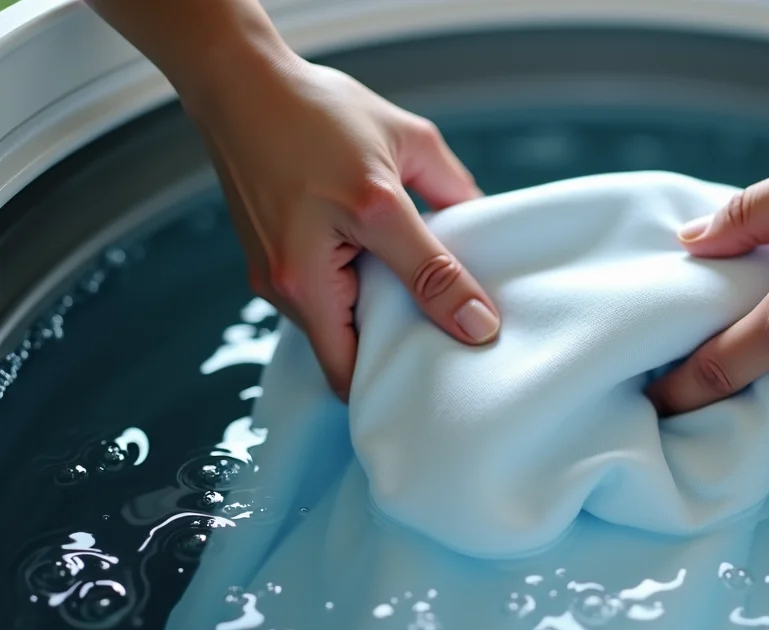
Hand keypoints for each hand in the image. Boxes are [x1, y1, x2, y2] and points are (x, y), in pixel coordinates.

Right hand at [188, 53, 498, 399]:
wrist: (237, 85)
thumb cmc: (316, 109)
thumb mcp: (405, 142)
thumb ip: (451, 192)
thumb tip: (487, 232)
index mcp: (343, 236)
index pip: (394, 326)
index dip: (439, 342)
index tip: (479, 338)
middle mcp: (295, 274)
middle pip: (353, 360)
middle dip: (396, 358)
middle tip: (445, 344)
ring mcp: (273, 280)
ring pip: (335, 341)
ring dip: (372, 334)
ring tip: (414, 309)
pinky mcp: (266, 275)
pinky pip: (319, 314)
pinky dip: (350, 310)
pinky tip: (378, 284)